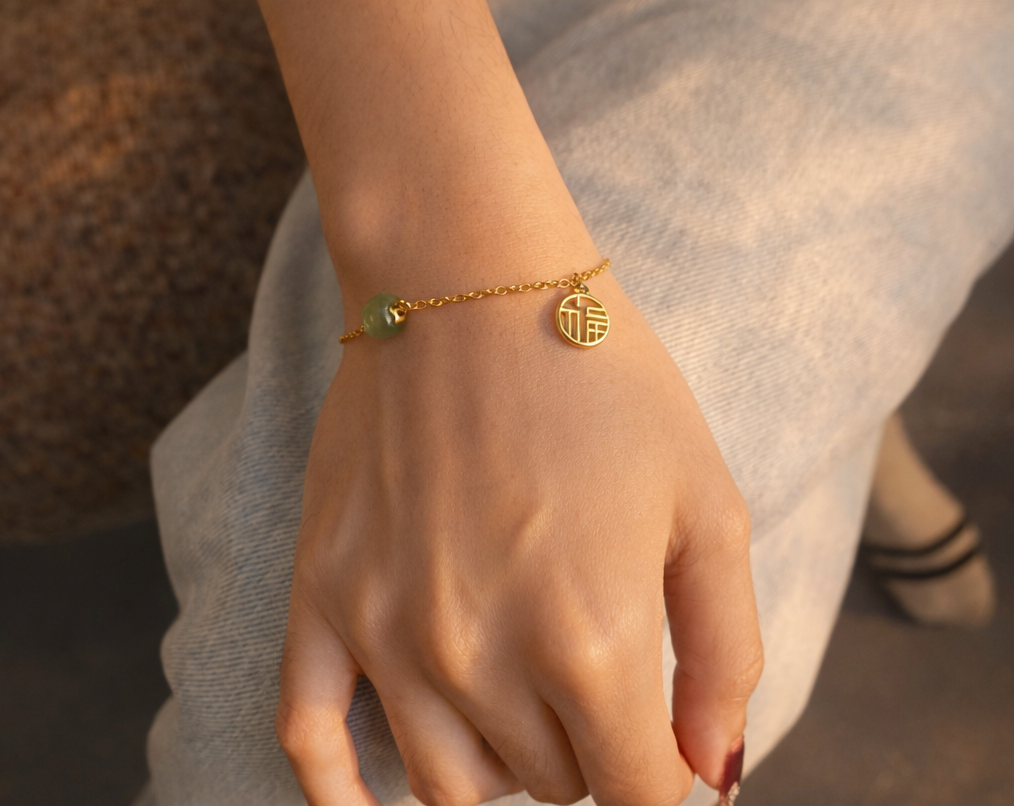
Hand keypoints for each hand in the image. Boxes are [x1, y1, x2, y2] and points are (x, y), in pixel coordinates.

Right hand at [277, 269, 761, 805]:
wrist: (470, 282)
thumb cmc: (603, 379)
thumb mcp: (708, 503)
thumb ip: (725, 652)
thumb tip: (712, 775)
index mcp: (591, 639)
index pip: (638, 794)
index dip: (666, 783)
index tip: (667, 750)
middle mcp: (480, 656)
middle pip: (550, 785)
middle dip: (592, 750)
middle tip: (601, 678)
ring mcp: (387, 630)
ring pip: (451, 785)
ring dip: (506, 766)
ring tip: (527, 704)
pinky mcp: (324, 592)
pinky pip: (310, 737)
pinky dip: (341, 795)